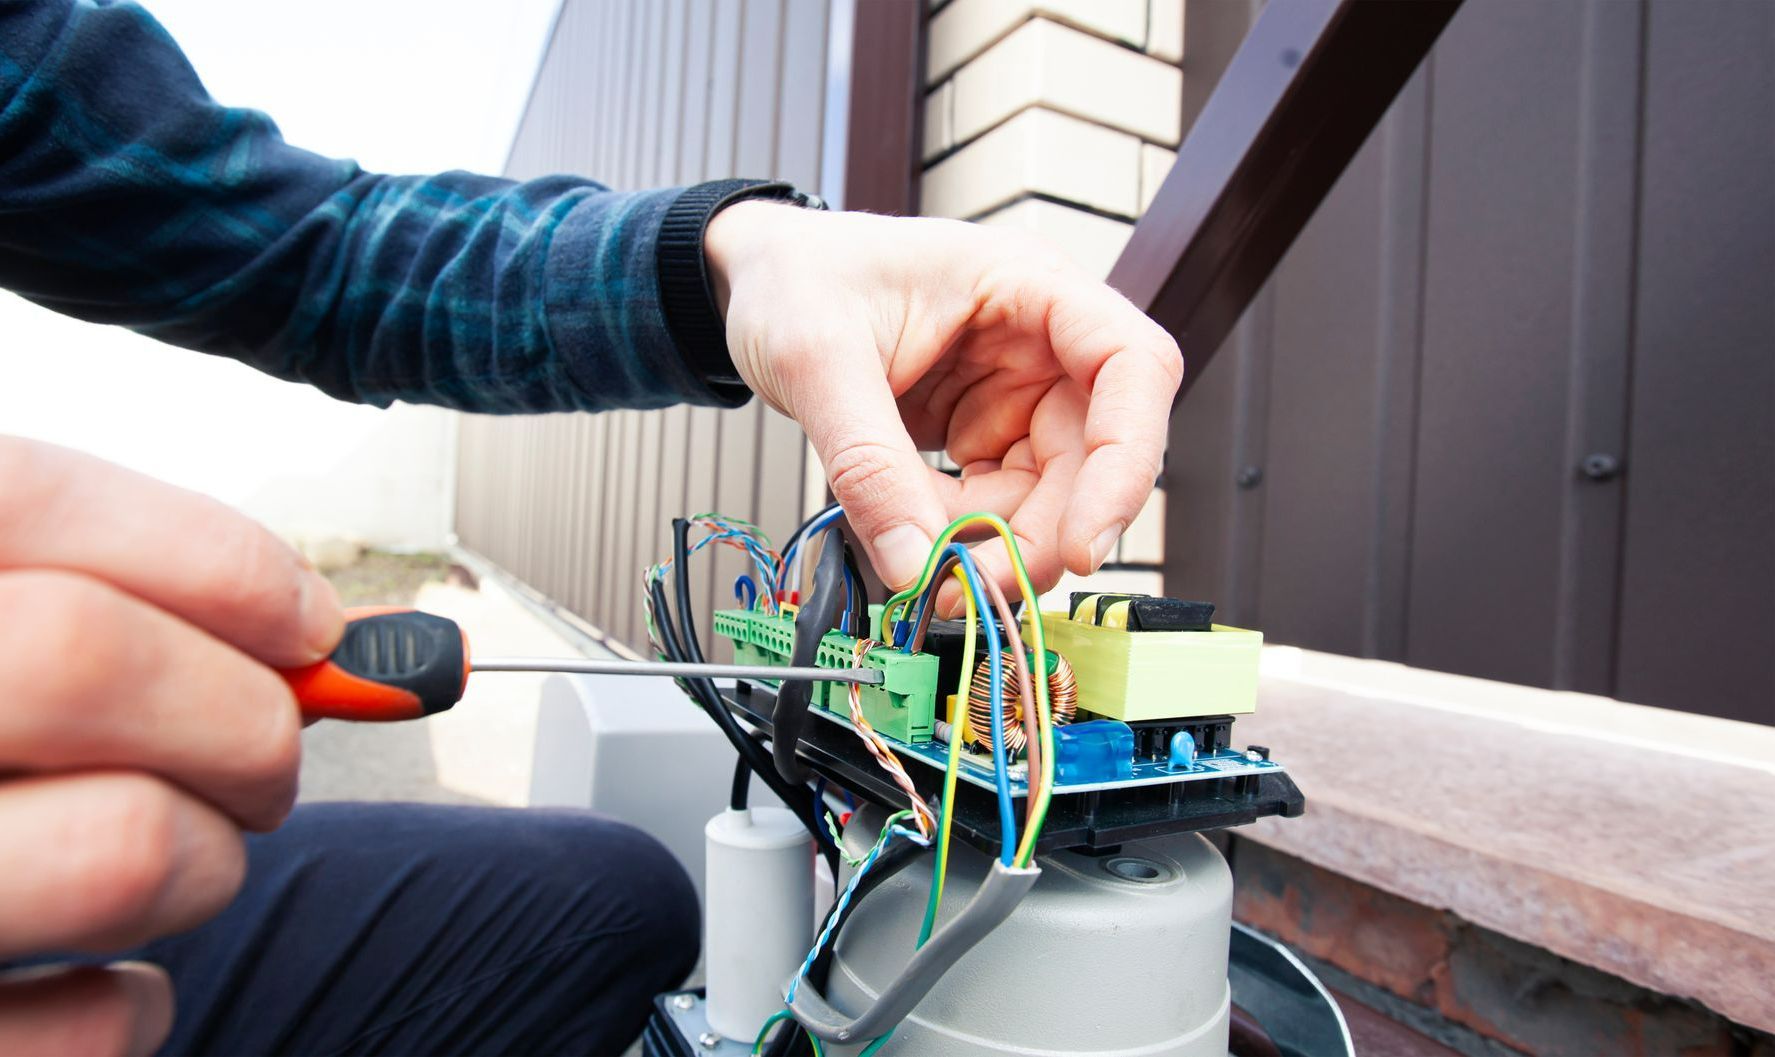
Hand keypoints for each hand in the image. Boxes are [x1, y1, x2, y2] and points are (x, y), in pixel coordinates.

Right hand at [0, 437, 341, 1055]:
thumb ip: (105, 611)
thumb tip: (324, 633)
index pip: (25, 501)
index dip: (208, 556)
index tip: (312, 621)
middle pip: (83, 656)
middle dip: (242, 711)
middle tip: (269, 758)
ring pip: (122, 845)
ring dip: (209, 859)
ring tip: (185, 862)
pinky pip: (88, 1030)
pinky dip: (133, 1010)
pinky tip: (102, 984)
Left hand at [706, 203, 1181, 596]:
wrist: (753, 282)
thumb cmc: (794, 279)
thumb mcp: (818, 361)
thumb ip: (867, 464)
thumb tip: (913, 564)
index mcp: (1028, 285)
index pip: (1132, 366)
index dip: (1128, 460)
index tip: (1084, 544)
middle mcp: (1041, 339)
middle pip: (1096, 452)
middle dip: (1045, 531)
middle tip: (980, 588)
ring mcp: (1017, 389)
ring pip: (1051, 492)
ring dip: (998, 542)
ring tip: (923, 559)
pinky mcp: (985, 430)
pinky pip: (999, 502)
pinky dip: (963, 534)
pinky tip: (912, 534)